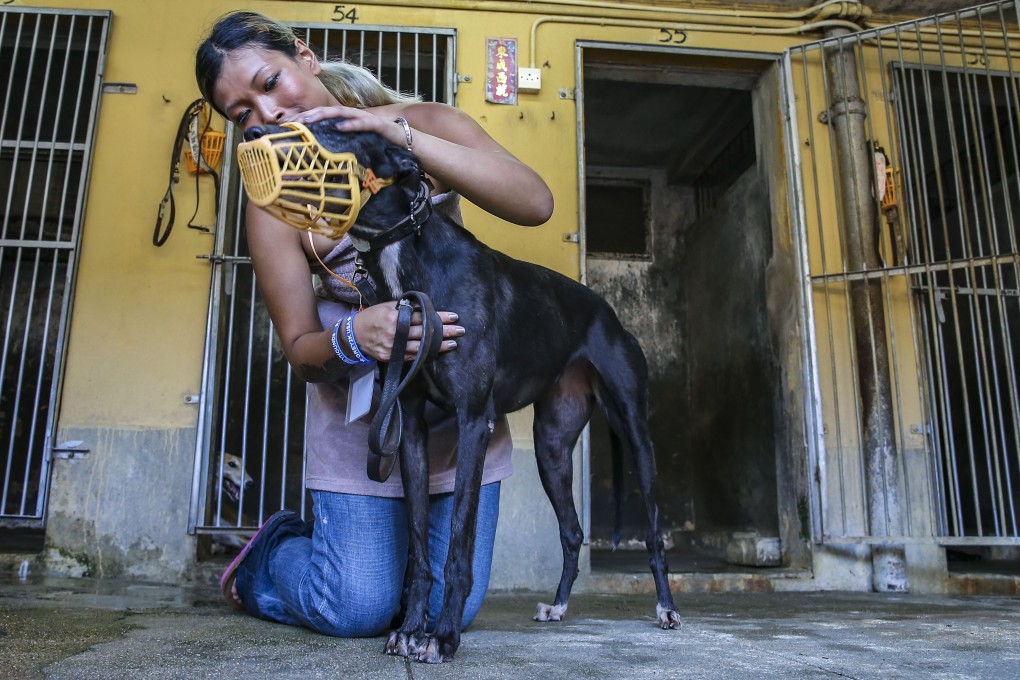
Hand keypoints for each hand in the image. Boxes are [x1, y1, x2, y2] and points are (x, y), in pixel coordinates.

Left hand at [293, 106, 407, 148]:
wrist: (407, 142)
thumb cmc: (382, 143)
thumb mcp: (358, 144)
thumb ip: (343, 144)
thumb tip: (323, 153)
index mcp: (349, 121)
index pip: (324, 116)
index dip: (307, 117)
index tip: (289, 123)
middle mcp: (355, 116)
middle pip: (329, 111)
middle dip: (311, 114)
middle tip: (294, 120)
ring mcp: (366, 119)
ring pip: (342, 113)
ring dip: (325, 115)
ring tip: (310, 119)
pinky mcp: (378, 125)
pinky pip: (363, 123)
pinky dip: (351, 124)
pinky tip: (340, 127)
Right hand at [352, 302, 462, 361]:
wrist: (354, 335)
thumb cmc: (372, 317)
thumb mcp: (386, 306)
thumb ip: (404, 308)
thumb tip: (423, 307)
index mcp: (394, 317)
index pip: (422, 316)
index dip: (438, 317)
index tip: (454, 317)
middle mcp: (394, 332)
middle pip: (424, 332)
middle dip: (444, 332)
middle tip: (460, 331)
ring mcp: (393, 347)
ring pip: (420, 347)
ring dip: (438, 346)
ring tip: (452, 344)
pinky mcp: (391, 357)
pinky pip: (410, 356)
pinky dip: (424, 354)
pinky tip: (435, 352)